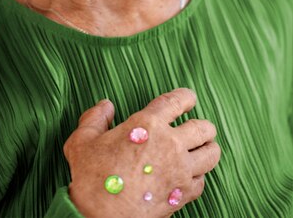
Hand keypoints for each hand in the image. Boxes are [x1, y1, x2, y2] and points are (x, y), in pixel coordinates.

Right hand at [63, 88, 220, 217]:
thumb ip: (95, 117)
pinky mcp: (181, 195)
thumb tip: (107, 106)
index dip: (187, 97)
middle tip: (199, 128)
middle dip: (204, 126)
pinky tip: (190, 175)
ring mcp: (179, 171)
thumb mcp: (82, 140)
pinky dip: (199, 176)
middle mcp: (170, 144)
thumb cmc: (90, 177)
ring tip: (204, 148)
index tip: (189, 98)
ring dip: (209, 149)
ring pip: (211, 154)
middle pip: (203, 128)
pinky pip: (202, 182)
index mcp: (148, 124)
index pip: (178, 101)